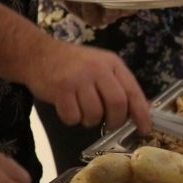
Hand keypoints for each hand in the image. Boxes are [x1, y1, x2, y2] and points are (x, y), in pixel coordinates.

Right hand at [24, 39, 150, 134]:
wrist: (37, 53)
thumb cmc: (74, 64)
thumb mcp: (101, 66)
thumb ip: (120, 85)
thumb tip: (142, 110)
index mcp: (112, 63)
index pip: (133, 91)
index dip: (141, 114)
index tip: (145, 130)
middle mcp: (97, 69)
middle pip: (117, 104)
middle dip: (116, 121)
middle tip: (110, 125)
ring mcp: (78, 78)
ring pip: (95, 113)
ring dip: (91, 121)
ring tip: (84, 112)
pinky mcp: (60, 89)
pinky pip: (73, 116)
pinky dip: (72, 119)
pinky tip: (69, 108)